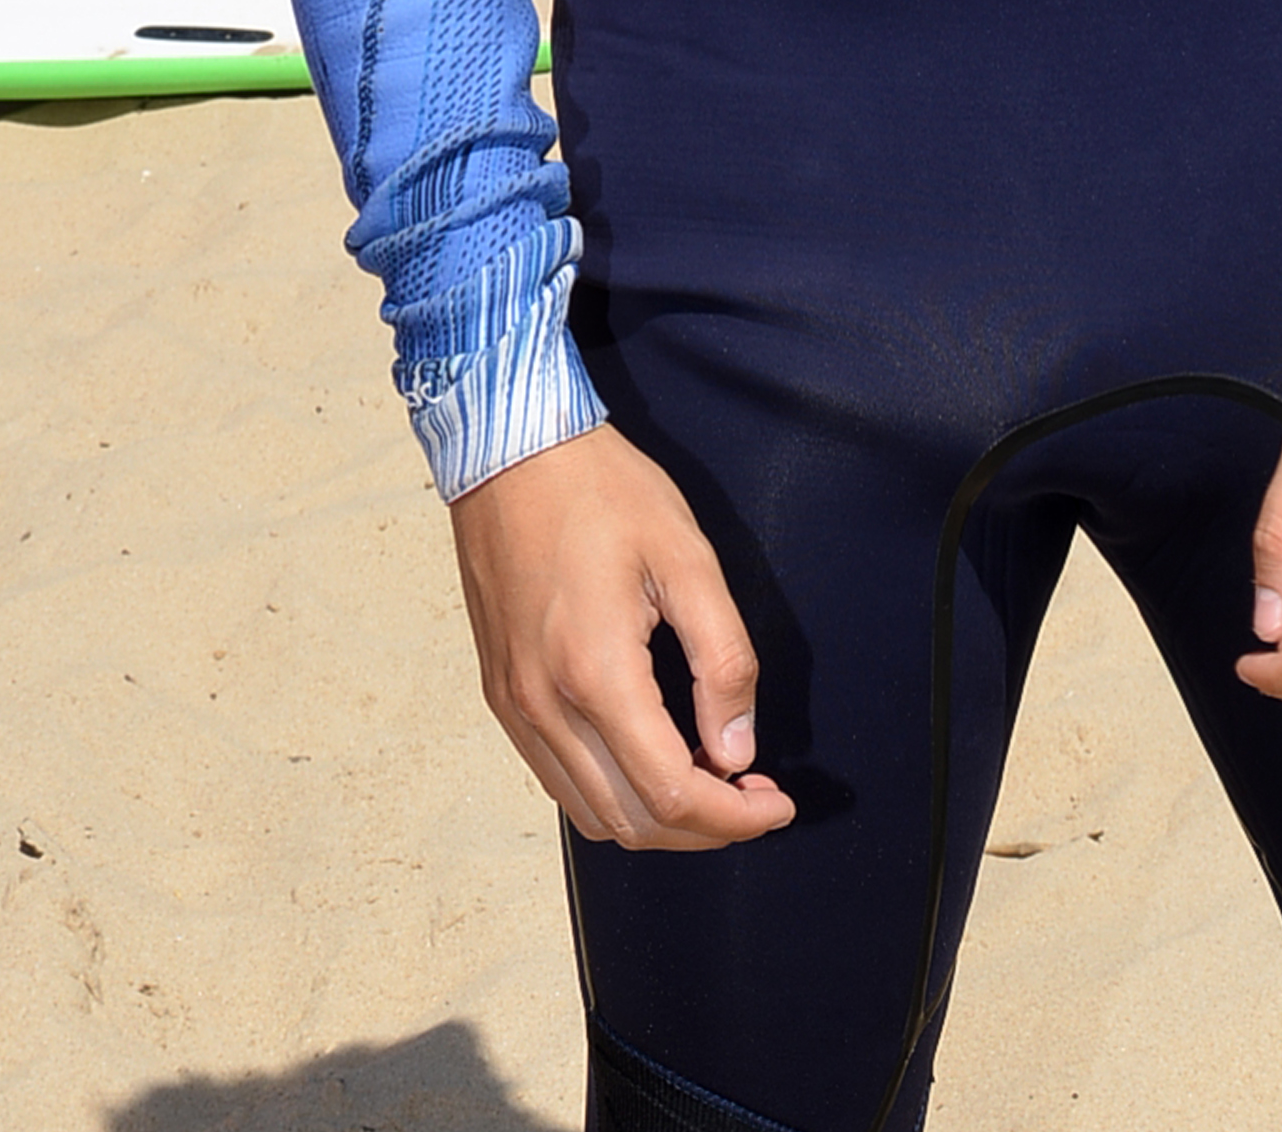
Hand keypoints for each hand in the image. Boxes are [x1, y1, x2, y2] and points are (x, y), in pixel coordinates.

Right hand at [448, 424, 794, 847]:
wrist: (509, 452)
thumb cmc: (602, 492)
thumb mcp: (688, 558)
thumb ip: (722, 659)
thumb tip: (738, 749)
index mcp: (596, 673)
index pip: (673, 794)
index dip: (735, 818)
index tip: (779, 804)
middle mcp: (545, 707)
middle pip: (633, 822)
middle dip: (706, 828)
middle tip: (757, 796)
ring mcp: (515, 707)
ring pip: (593, 814)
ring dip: (659, 819)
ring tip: (713, 781)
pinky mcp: (502, 697)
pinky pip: (559, 781)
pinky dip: (613, 795)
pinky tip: (653, 758)